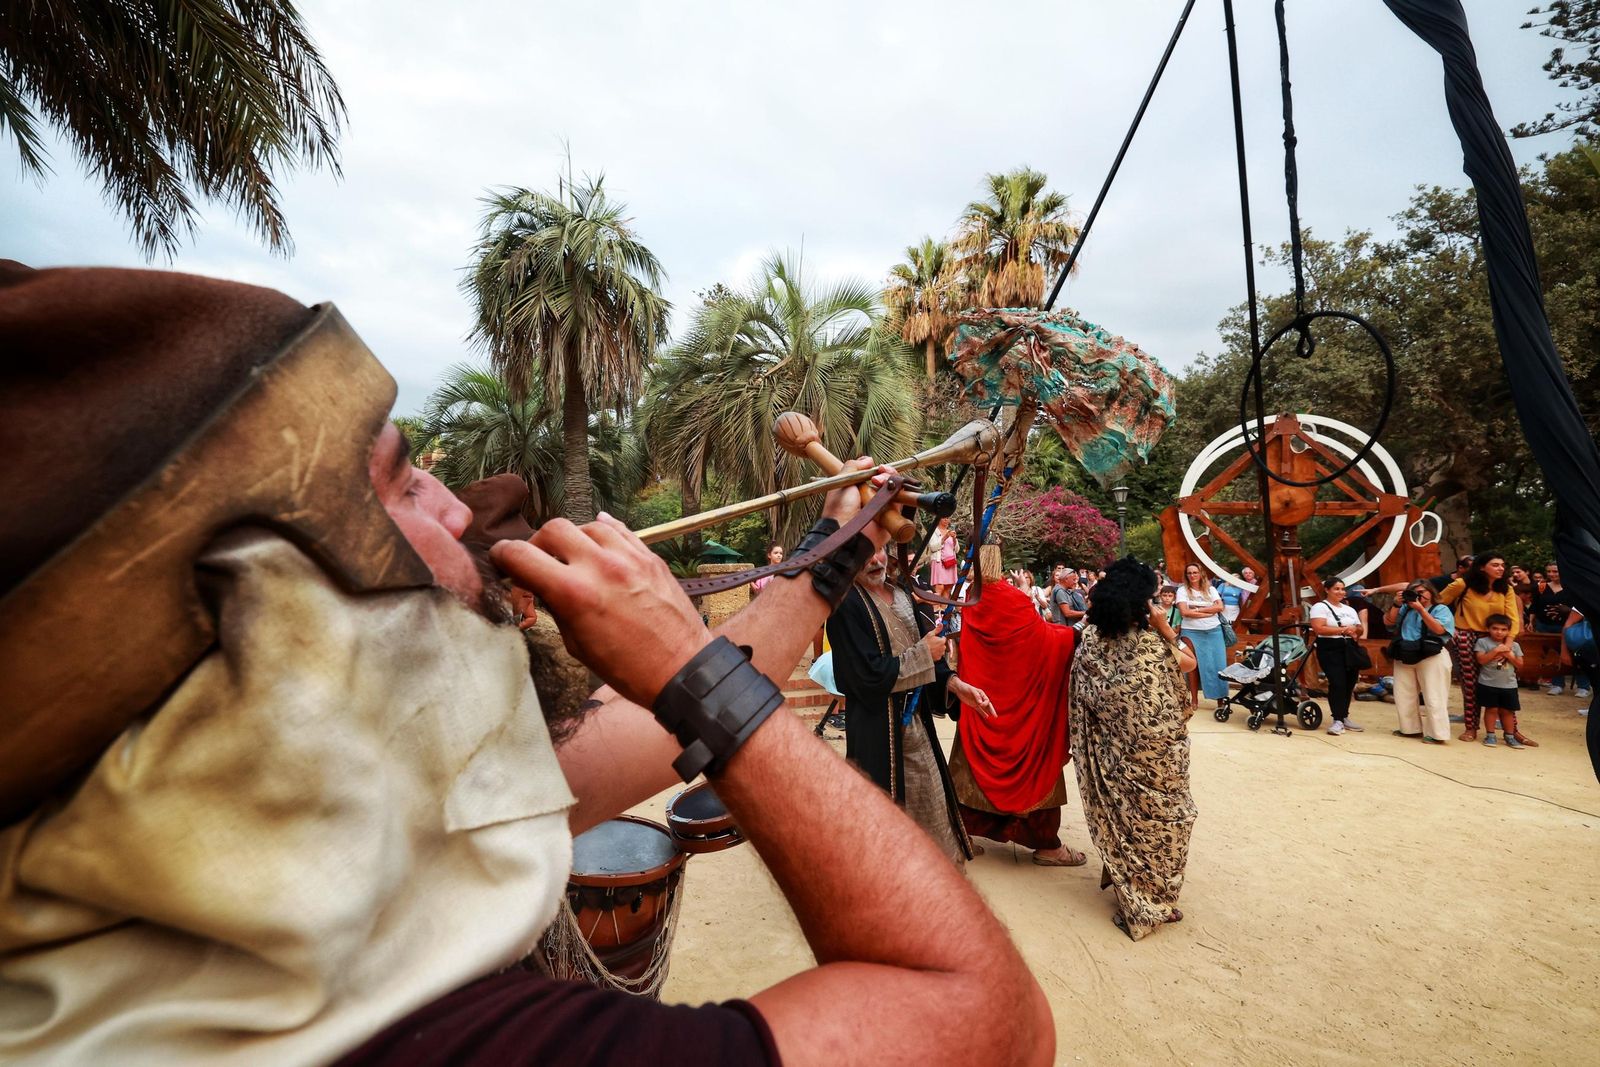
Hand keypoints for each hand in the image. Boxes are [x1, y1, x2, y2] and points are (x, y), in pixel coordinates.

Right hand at [492, 512, 708, 707]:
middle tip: (538, 564)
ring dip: (572, 539)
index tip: (501, 560)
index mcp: (574, 593)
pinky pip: (618, 530)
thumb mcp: (577, 644)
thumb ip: (555, 606)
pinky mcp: (650, 557)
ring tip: (572, 561)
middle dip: (537, 544)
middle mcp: (600, 566)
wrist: (682, 670)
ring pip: (586, 525)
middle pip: (552, 528)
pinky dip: (601, 533)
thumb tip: (541, 585)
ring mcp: (628, 557)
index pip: (521, 554)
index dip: (502, 555)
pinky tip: (595, 542)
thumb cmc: (627, 668)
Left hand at [820, 457, 896, 549]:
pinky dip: (899, 492)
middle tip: (880, 473)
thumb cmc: (840, 509)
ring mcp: (883, 508)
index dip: (879, 470)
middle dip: (887, 473)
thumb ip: (853, 467)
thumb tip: (868, 459)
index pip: (876, 476)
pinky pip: (902, 501)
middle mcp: (873, 499)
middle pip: (889, 481)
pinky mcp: (893, 517)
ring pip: (896, 488)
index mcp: (860, 492)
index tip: (877, 466)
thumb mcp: (842, 482)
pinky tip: (889, 489)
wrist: (846, 532)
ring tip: (880, 482)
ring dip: (892, 480)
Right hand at [922, 631, 947, 660]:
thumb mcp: (930, 634)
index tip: (935, 638)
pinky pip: (939, 655)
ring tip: (931, 648)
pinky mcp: (938, 658)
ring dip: (938, 649)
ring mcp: (941, 653)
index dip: (939, 638)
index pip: (944, 638)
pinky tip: (931, 652)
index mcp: (942, 641)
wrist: (921, 653)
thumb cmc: (925, 644)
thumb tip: (941, 625)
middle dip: (938, 643)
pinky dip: (936, 654)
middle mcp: (943, 647)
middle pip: (942, 644)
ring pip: (941, 650)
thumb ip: (937, 629)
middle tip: (932, 643)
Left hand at [951, 678, 996, 718]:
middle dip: (992, 710)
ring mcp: (977, 702)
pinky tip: (986, 717)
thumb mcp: (971, 690)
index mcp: (981, 694)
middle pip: (988, 705)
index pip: (987, 700)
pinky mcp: (974, 705)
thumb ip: (976, 696)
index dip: (985, 703)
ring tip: (993, 717)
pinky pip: (979, 710)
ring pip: (985, 708)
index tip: (980, 705)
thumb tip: (980, 702)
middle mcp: (981, 698)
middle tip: (995, 716)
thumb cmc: (966, 687)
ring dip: (989, 712)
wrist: (959, 689)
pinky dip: (983, 713)